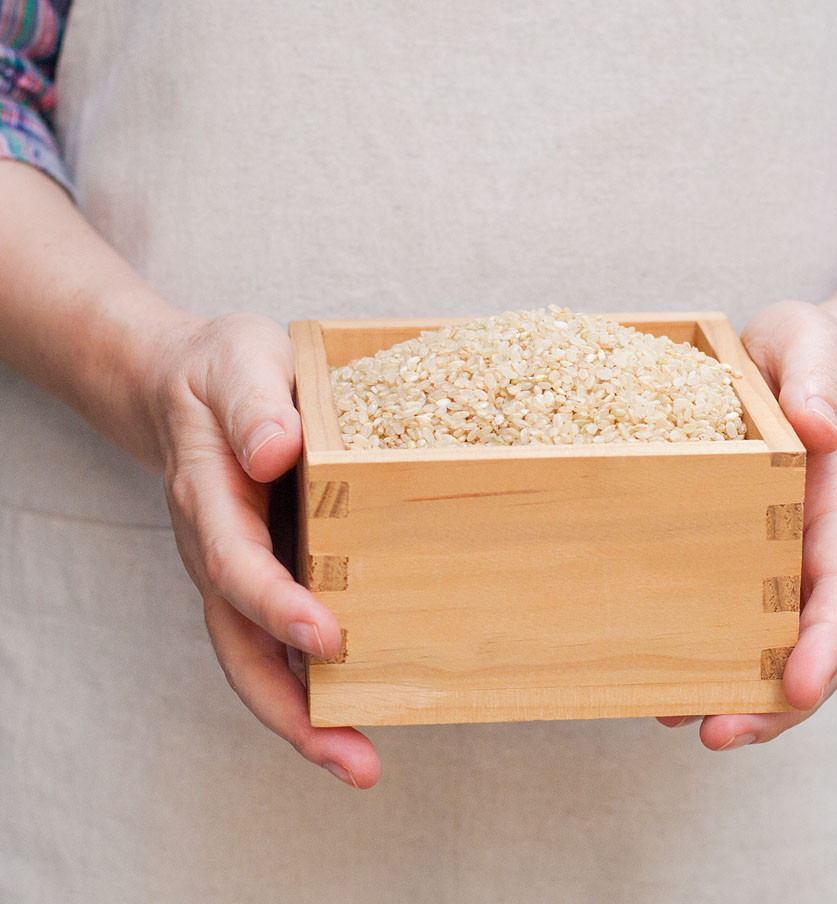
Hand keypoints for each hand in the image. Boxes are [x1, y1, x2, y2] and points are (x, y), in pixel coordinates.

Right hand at [147, 312, 380, 785]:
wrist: (185, 386)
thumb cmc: (218, 372)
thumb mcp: (238, 363)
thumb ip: (253, 404)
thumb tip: (274, 452)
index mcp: (211, 498)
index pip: (239, 567)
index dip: (279, 606)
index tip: (329, 637)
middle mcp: (218, 550)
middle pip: (242, 646)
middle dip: (293, 710)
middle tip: (354, 759)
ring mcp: (238, 570)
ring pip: (259, 658)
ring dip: (306, 717)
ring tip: (362, 762)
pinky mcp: (265, 572)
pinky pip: (281, 639)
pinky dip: (314, 683)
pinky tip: (360, 708)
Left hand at [658, 300, 836, 748]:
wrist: (797, 360)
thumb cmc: (810, 352)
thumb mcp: (813, 345)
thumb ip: (818, 382)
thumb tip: (816, 430)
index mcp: (834, 502)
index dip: (824, 640)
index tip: (800, 687)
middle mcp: (803, 540)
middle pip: (803, 636)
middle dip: (771, 697)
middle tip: (717, 734)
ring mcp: (766, 549)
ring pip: (760, 636)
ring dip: (727, 687)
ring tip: (673, 721)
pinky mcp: (728, 543)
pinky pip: (719, 604)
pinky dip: (696, 646)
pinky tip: (653, 674)